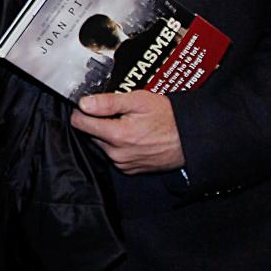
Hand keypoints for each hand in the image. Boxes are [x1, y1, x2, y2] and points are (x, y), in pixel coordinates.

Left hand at [70, 91, 184, 173]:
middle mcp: (117, 154)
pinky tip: (133, 135)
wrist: (190, 138)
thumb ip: (108, 102)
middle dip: (98, 121)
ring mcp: (123, 164)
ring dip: (108, 133)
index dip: (82, 110)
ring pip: (101, 144)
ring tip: (128, 123)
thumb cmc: (168, 118)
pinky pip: (114, 154)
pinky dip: (118, 144)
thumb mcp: (138, 101)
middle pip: (90, 133)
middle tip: (117, 112)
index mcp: (117, 136)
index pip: (80, 123)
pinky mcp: (130, 169)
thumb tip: (84, 104)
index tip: (89, 104)